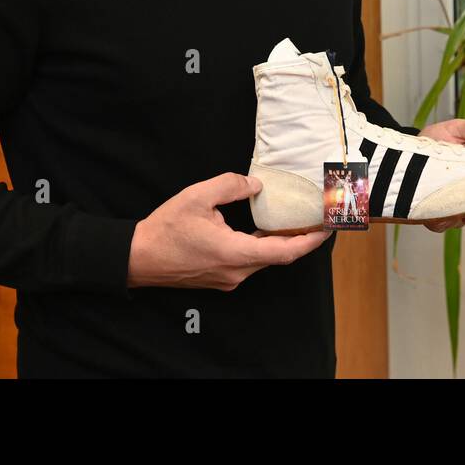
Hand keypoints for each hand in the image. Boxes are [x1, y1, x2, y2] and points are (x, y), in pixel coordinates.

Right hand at [127, 173, 328, 290]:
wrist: (138, 258)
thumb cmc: (166, 229)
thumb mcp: (198, 196)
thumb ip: (231, 186)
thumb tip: (257, 187)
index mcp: (235, 253)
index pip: (284, 252)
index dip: (310, 241)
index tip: (327, 229)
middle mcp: (236, 272)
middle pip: (277, 257)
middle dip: (299, 239)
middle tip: (316, 219)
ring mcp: (228, 279)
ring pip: (263, 260)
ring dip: (280, 243)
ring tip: (296, 222)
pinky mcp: (219, 278)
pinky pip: (249, 262)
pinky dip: (263, 247)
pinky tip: (266, 231)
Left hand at [418, 117, 464, 231]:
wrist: (407, 147)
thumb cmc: (435, 139)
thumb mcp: (457, 130)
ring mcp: (448, 204)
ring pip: (462, 219)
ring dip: (464, 217)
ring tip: (464, 211)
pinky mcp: (430, 212)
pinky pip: (439, 224)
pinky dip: (441, 222)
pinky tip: (441, 217)